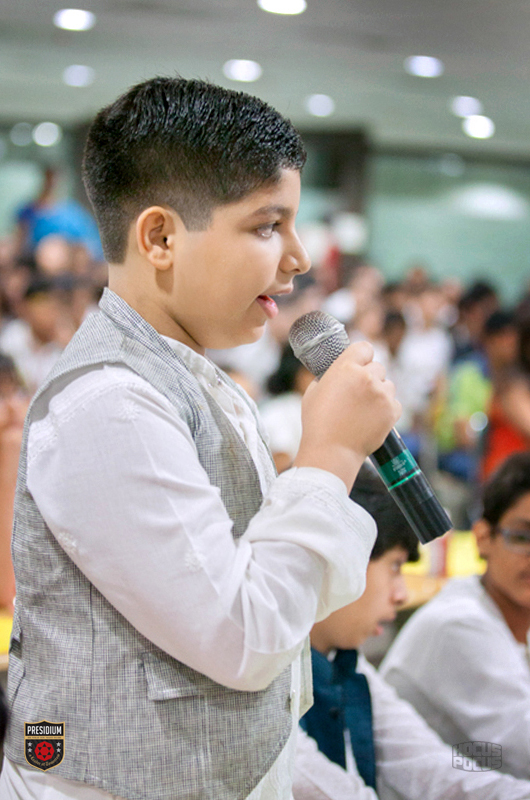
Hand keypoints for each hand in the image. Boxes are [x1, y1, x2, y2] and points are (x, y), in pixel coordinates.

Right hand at [293, 341, 400, 488]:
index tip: (360, 364)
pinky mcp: (392, 411)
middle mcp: (367, 377)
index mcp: (346, 368)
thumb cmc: (318, 423)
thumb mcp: (314, 391)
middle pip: (377, 367)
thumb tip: (337, 374)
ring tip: (365, 408)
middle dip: (370, 377)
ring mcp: (382, 395)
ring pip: (388, 385)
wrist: (332, 450)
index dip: (362, 356)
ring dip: (380, 392)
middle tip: (358, 394)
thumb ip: (329, 377)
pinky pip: (395, 403)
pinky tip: (372, 418)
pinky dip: (386, 409)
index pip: (365, 348)